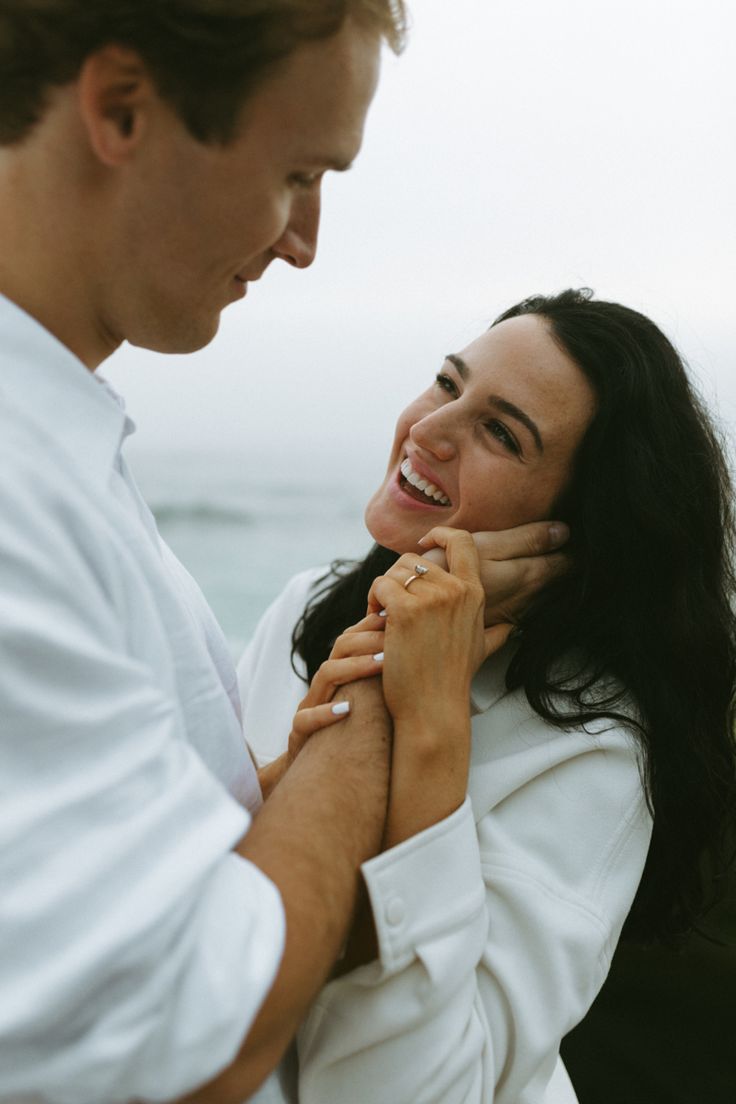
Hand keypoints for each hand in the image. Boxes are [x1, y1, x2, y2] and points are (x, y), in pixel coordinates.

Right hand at [260, 615, 386, 798]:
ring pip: (325, 676)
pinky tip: (347, 710)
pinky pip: (305, 720)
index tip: (398, 619)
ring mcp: (309, 708)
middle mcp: (323, 688)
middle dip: (368, 640)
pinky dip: (325, 713)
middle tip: (396, 637)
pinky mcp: (299, 736)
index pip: (352, 639)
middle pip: (339, 649)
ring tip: (383, 663)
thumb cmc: (352, 738)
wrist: (318, 779)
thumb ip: (386, 683)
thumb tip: (425, 657)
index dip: (371, 626)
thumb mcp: (371, 707)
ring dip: (354, 667)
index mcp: (339, 676)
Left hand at [367, 528, 509, 724]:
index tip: (425, 542)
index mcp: (474, 593)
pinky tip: (375, 622)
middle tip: (390, 604)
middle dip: (398, 579)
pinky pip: (380, 586)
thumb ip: (496, 633)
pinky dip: (373, 601)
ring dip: (383, 591)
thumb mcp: (482, 650)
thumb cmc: (452, 681)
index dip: (441, 533)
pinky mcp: (405, 610)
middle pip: (415, 559)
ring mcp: (432, 599)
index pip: (462, 541)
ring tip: (381, 617)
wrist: (433, 707)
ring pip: (395, 572)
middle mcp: (456, 590)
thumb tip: (512, 627)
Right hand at [419, 520, 569, 626]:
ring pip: (550, 594)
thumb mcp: (485, 545)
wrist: (417, 611)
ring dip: (556, 577)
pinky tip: (531, 583)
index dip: (575, 545)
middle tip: (573, 542)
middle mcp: (529, 598)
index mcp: (529, 575)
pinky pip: (533, 606)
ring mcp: (517, 612)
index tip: (577, 531)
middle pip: (564, 579)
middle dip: (572, 561)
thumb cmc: (446, 571)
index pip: (570, 560)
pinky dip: (539, 593)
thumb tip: (565, 531)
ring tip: (555, 558)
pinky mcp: (503, 621)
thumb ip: (526, 539)